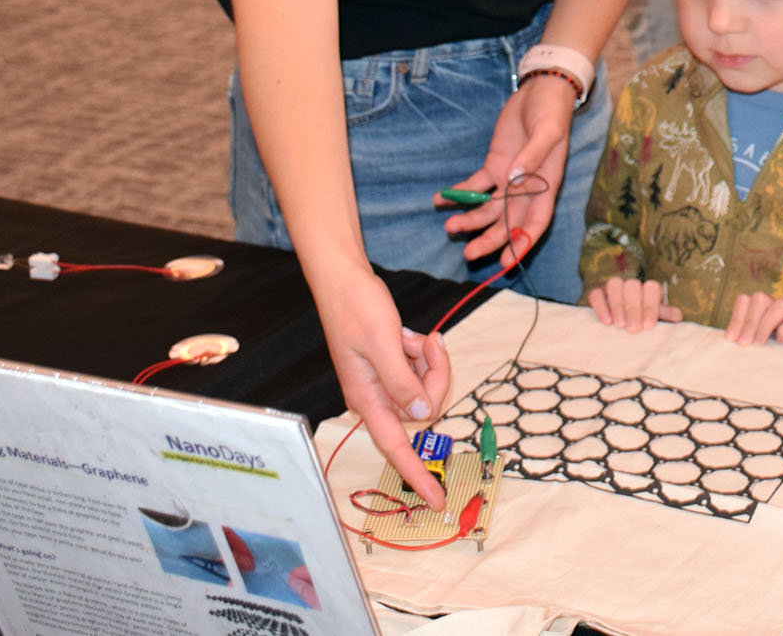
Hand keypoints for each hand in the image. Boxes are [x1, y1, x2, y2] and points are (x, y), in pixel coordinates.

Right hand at [316, 270, 450, 509]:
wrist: (345, 282)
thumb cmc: (357, 309)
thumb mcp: (383, 342)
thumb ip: (402, 380)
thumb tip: (421, 414)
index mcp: (367, 399)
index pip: (396, 447)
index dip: (418, 474)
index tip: (437, 500)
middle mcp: (377, 398)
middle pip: (424, 408)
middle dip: (435, 376)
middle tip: (428, 343)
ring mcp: (385, 384)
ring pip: (426, 389)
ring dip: (429, 361)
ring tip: (411, 336)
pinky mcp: (393, 369)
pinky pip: (422, 372)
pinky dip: (423, 354)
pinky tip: (408, 335)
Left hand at [441, 73, 575, 264]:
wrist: (540, 92)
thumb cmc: (551, 112)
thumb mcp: (548, 131)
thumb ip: (533, 155)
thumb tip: (516, 178)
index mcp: (546, 186)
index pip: (535, 223)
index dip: (521, 243)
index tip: (506, 261)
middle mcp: (527, 189)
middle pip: (507, 222)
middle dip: (489, 239)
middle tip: (468, 253)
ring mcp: (509, 179)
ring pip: (488, 209)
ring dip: (470, 219)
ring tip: (449, 226)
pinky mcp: (493, 165)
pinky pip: (475, 186)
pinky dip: (458, 194)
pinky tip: (440, 199)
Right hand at [588, 277, 682, 331]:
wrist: (623, 326)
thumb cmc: (644, 323)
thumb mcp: (657, 320)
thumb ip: (667, 317)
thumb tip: (678, 316)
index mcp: (649, 290)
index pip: (651, 288)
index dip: (650, 306)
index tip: (648, 325)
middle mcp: (632, 285)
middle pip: (633, 286)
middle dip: (633, 308)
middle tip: (633, 329)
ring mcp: (614, 288)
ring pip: (614, 284)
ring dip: (617, 305)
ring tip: (619, 325)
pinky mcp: (598, 294)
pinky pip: (596, 294)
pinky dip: (600, 306)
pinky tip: (606, 321)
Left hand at [724, 292, 782, 344]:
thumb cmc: (771, 350)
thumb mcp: (754, 342)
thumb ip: (743, 338)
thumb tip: (726, 341)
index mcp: (759, 308)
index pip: (744, 300)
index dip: (736, 318)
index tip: (731, 338)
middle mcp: (775, 306)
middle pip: (759, 298)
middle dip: (749, 322)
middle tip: (744, 343)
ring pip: (779, 305)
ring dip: (766, 325)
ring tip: (760, 344)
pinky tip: (779, 343)